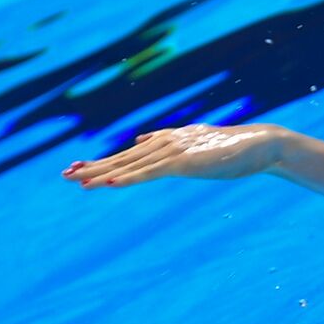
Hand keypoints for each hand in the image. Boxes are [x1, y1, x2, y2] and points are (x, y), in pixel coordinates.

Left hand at [63, 124, 289, 187]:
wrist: (259, 145)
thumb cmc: (230, 149)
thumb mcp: (192, 145)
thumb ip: (166, 143)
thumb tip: (141, 140)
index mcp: (165, 142)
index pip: (126, 155)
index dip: (100, 163)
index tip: (76, 170)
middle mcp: (164, 144)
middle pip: (121, 159)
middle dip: (92, 168)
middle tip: (64, 176)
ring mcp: (173, 152)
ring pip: (130, 166)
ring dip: (104, 174)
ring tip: (79, 182)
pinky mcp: (184, 163)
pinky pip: (150, 173)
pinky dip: (129, 178)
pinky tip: (111, 183)